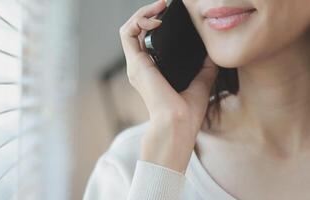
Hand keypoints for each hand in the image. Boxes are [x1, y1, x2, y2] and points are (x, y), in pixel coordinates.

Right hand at [119, 0, 217, 172]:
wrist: (178, 125)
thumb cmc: (187, 112)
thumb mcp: (201, 82)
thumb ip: (204, 67)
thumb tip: (212, 54)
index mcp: (153, 72)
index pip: (147, 42)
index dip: (155, 25)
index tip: (171, 16)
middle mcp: (141, 67)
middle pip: (137, 32)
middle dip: (149, 14)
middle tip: (164, 6)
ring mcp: (136, 65)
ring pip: (129, 29)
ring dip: (143, 14)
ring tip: (159, 7)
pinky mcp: (136, 63)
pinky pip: (128, 34)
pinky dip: (139, 21)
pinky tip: (156, 19)